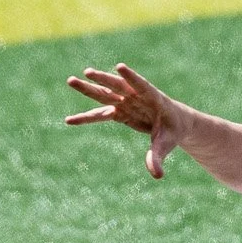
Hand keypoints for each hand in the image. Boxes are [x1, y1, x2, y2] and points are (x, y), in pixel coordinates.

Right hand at [64, 63, 184, 178]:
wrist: (173, 123)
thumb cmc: (173, 130)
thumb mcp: (166, 144)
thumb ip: (158, 157)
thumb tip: (157, 175)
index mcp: (153, 98)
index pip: (141, 85)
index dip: (131, 77)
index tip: (120, 67)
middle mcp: (136, 97)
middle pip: (116, 86)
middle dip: (102, 80)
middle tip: (87, 72)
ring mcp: (125, 103)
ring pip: (104, 94)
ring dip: (88, 88)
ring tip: (71, 80)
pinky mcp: (119, 112)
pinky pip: (99, 115)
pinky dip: (85, 118)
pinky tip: (69, 121)